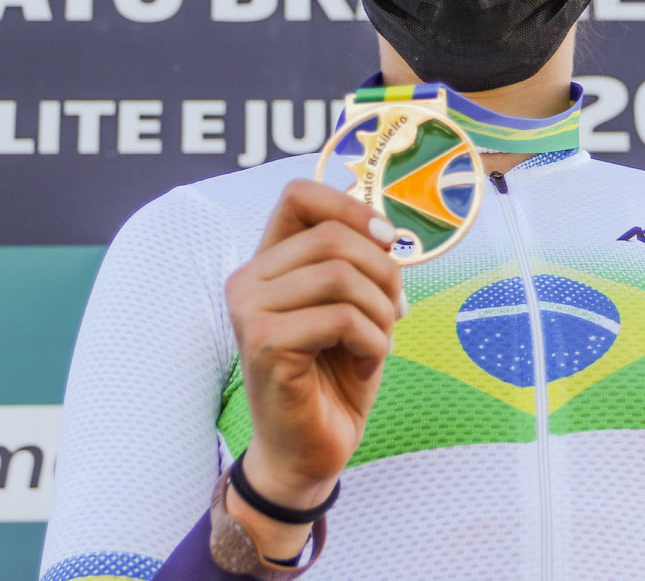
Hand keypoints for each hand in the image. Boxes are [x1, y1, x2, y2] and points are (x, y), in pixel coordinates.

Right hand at [223, 179, 402, 554]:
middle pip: (332, 237)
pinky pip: (341, 319)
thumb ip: (359, 262)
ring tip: (380, 340)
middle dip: (382, 272)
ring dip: (381, 311)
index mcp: (267, 262)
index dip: (350, 207)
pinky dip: (373, 341)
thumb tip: (388, 231)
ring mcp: (249, 311)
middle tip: (397, 311)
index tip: (387, 239)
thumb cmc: (334, 376)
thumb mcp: (354, 306)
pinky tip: (367, 363)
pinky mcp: (264, 344)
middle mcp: (248, 280)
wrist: (311, 450)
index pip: (298, 195)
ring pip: (340, 276)